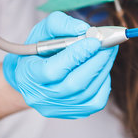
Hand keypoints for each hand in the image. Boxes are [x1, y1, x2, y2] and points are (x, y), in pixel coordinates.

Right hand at [3, 12, 117, 118]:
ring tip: (108, 51)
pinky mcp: (73, 112)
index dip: (76, 55)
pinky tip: (102, 68)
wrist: (33, 76)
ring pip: (88, 92)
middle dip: (96, 61)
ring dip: (103, 68)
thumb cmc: (38, 51)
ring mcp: (58, 108)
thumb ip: (60, 25)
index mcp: (28, 75)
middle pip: (74, 84)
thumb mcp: (43, 31)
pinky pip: (96, 101)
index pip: (52, 71)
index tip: (94, 40)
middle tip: (108, 44)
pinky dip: (104, 83)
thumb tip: (83, 29)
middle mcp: (41, 96)